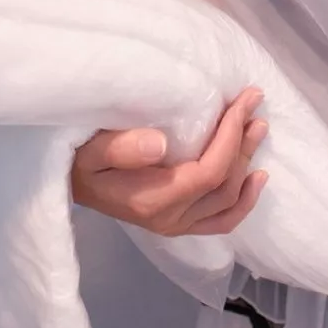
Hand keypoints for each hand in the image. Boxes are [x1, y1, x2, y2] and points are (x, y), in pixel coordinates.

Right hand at [68, 86, 269, 235]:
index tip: (242, 101)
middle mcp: (169, 219)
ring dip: (247, 163)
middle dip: (243, 142)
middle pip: (223, 185)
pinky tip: (257, 177)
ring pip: (226, 202)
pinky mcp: (178, 224)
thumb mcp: (89, 150)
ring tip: (258, 127)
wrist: (69, 184)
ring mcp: (175, 225)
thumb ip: (121, 147)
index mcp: (152, 199)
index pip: (208, 171)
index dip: (231, 137)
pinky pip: (220, 221)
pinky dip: (243, 201)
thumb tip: (161, 143)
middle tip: (254, 103)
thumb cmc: (79, 160)